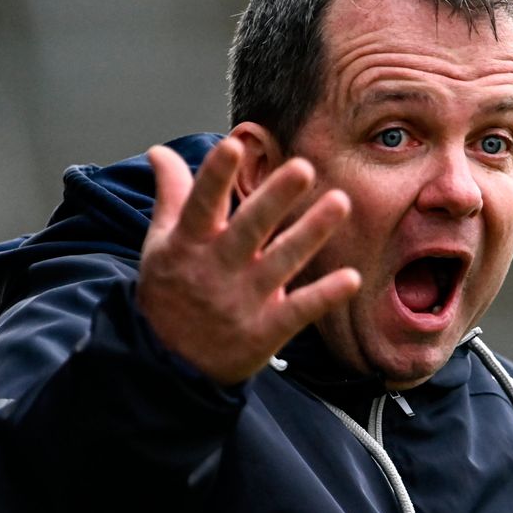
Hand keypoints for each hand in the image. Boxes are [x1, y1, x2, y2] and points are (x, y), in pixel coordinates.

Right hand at [136, 137, 360, 385]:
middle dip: (274, 199)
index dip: (215, 177)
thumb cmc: (170, 294)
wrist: (166, 367)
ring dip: (311, 233)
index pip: (201, 205)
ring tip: (340, 202)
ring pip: (281, 262)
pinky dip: (323, 296)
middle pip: (249, 229)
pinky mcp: (264, 332)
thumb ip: (171, 195)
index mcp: (189, 245)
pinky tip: (351, 277)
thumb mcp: (161, 245)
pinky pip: (297, 312)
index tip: (232, 145)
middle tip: (303, 167)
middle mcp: (216, 270)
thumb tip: (161, 150)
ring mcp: (241, 303)